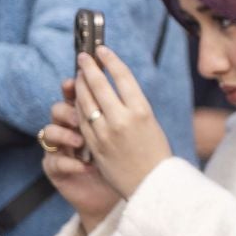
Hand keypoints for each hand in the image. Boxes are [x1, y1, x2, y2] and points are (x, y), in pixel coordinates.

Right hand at [41, 79, 122, 232]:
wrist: (126, 193)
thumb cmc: (128, 161)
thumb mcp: (126, 134)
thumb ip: (119, 113)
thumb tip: (126, 87)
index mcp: (87, 119)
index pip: (76, 97)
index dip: (74, 87)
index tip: (78, 78)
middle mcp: (70, 131)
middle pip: (59, 110)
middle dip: (66, 107)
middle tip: (78, 112)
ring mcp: (61, 150)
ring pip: (49, 132)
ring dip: (64, 134)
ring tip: (80, 142)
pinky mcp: (56, 171)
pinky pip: (54, 162)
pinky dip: (69, 163)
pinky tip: (85, 166)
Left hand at [71, 45, 174, 200]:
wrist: (152, 185)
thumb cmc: (156, 153)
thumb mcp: (151, 123)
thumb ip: (133, 106)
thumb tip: (115, 87)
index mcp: (141, 110)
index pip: (122, 77)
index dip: (110, 60)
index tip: (102, 50)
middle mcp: (122, 119)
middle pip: (99, 85)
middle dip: (89, 68)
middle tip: (83, 58)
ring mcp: (105, 132)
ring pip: (86, 101)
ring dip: (81, 85)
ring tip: (79, 75)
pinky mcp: (94, 145)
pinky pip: (82, 120)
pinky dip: (79, 106)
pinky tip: (78, 99)